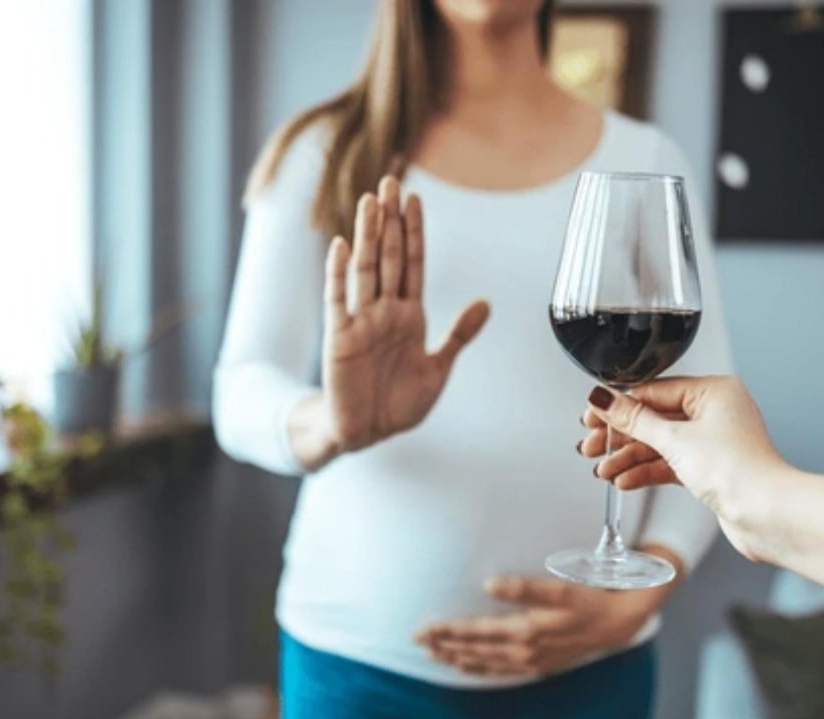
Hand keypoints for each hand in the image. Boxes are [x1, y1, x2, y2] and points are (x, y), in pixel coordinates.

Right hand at [303, 176, 489, 464]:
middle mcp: (384, 310)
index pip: (413, 263)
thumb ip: (458, 334)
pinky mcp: (340, 338)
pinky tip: (342, 245)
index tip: (415, 198)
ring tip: (371, 201)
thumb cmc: (400, 402)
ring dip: (369, 235)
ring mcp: (361, 321)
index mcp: (409, 315)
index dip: (415, 231)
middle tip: (391, 181)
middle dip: (392, 220)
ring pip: (366, 269)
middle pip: (389, 256)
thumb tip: (485, 303)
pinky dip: (339, 273)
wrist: (369, 433)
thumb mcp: (438, 368)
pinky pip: (339, 300)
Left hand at [415, 571, 671, 677]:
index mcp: (526, 630)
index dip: (449, 631)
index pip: (477, 632)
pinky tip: (465, 666)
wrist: (619, 621)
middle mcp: (526, 650)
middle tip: (417, 639)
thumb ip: (524, 587)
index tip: (424, 628)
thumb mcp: (560, 587)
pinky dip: (480, 669)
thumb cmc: (588, 597)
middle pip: (476, 649)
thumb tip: (490, 583)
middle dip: (445, 645)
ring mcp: (531, 660)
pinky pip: (502, 671)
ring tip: (433, 653)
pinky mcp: (538, 664)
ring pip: (485, 662)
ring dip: (457, 657)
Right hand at [579, 376, 789, 560]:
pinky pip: (669, 464)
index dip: (620, 405)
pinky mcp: (709, 469)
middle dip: (620, 436)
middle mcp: (714, 413)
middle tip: (590, 445)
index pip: (654, 391)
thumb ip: (634, 420)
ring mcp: (712, 442)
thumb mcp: (674, 440)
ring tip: (602, 470)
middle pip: (653, 418)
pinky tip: (624, 480)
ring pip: (659, 444)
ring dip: (629, 458)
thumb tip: (604, 399)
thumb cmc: (738, 471)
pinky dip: (646, 472)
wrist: (767, 515)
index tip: (592, 414)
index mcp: (713, 392)